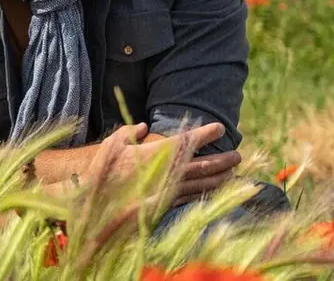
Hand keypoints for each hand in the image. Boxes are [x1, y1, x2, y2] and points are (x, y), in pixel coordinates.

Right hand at [87, 122, 241, 205]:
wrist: (95, 202)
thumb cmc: (102, 170)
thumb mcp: (113, 144)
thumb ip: (130, 132)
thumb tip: (145, 127)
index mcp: (158, 154)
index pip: (189, 141)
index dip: (207, 134)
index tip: (220, 129)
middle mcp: (169, 172)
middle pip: (205, 166)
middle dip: (224, 160)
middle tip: (238, 155)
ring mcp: (169, 190)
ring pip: (202, 184)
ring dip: (221, 178)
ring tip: (233, 173)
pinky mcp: (166, 205)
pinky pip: (191, 198)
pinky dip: (206, 193)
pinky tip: (214, 191)